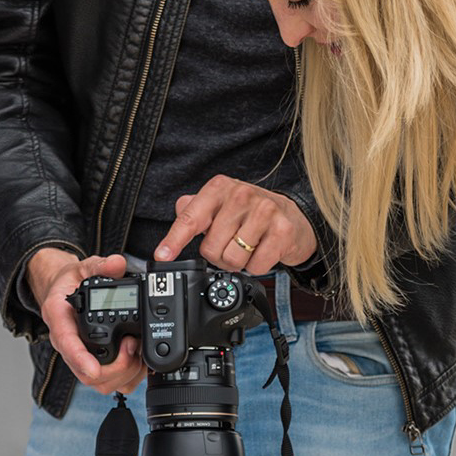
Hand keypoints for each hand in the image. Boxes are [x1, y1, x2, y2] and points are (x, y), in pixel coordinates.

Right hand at [26, 248, 144, 395]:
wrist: (61, 292)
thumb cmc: (69, 283)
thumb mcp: (82, 267)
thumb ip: (100, 266)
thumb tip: (117, 264)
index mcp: (60, 320)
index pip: (67, 344)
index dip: (81, 360)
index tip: (94, 369)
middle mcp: (67, 344)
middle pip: (86, 374)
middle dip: (115, 367)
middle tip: (132, 345)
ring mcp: (79, 357)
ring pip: (98, 383)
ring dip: (122, 375)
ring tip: (136, 352)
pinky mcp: (91, 363)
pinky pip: (107, 383)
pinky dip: (125, 378)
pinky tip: (136, 362)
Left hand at [156, 175, 318, 275]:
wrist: (294, 217)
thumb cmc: (250, 212)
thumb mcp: (220, 204)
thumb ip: (196, 208)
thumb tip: (179, 210)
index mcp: (220, 188)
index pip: (190, 217)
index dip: (174, 240)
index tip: (162, 256)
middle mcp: (241, 195)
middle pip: (210, 248)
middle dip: (218, 255)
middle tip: (231, 244)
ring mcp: (264, 211)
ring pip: (232, 259)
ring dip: (238, 262)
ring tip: (247, 248)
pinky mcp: (282, 231)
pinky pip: (255, 266)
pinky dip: (256, 267)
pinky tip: (262, 251)